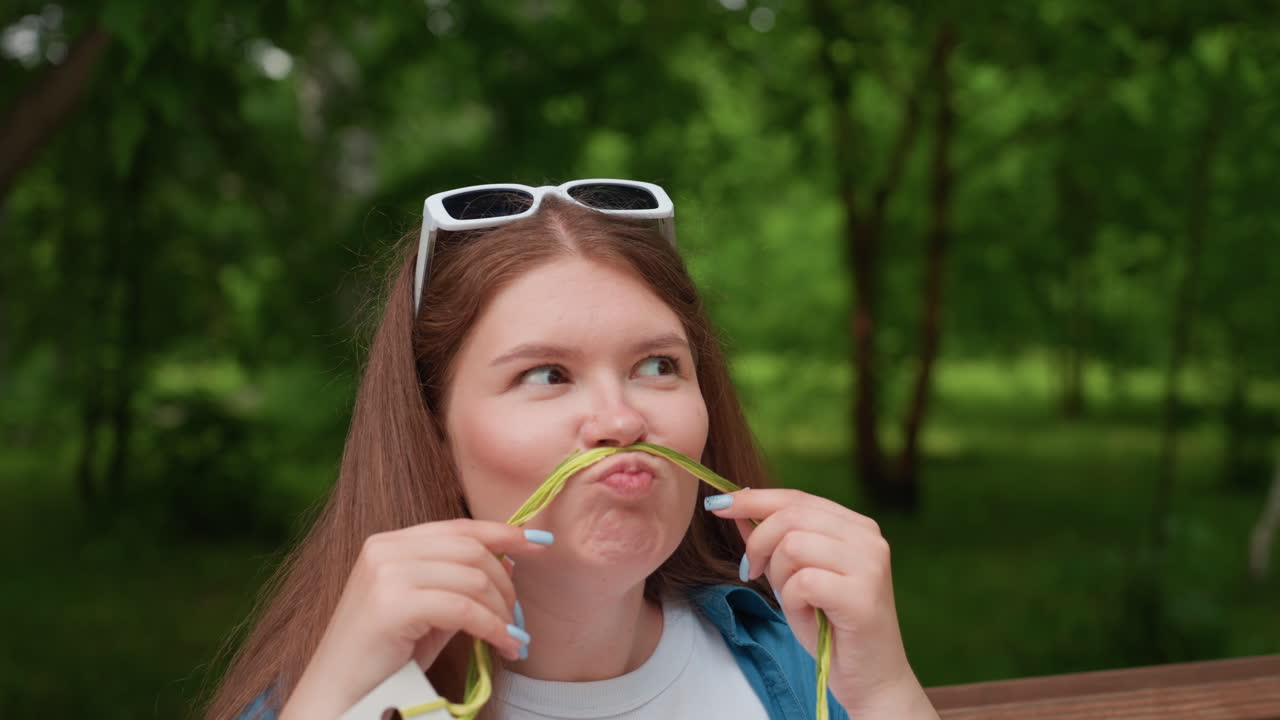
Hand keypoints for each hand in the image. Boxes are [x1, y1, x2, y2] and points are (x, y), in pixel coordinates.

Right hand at [279, 520, 549, 718]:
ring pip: (472, 578)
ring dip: (502, 611)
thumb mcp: (428, 610)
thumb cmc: (385, 659)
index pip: (458, 527)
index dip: (503, 533)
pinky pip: (463, 609)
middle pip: (471, 550)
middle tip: (518, 618)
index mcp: (389, 543)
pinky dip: (492, 628)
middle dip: (506, 583)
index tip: (539, 544)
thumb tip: (511, 559)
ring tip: (511, 637)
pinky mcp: (391, 605)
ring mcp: (385, 574)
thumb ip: (460, 582)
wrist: (339, 697)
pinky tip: (503, 645)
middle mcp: (384, 550)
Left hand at [706, 489, 937, 719]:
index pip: (796, 498)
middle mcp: (868, 538)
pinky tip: (807, 614)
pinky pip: (802, 582)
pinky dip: (792, 601)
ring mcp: (869, 564)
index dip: (753, 500)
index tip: (718, 504)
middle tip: (752, 572)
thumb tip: (736, 506)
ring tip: (793, 599)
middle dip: (758, 544)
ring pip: (793, 546)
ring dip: (778, 577)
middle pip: (790, 516)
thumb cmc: (832, 628)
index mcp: (856, 526)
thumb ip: (772, 542)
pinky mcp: (862, 595)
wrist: (871, 678)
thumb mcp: (795, 577)